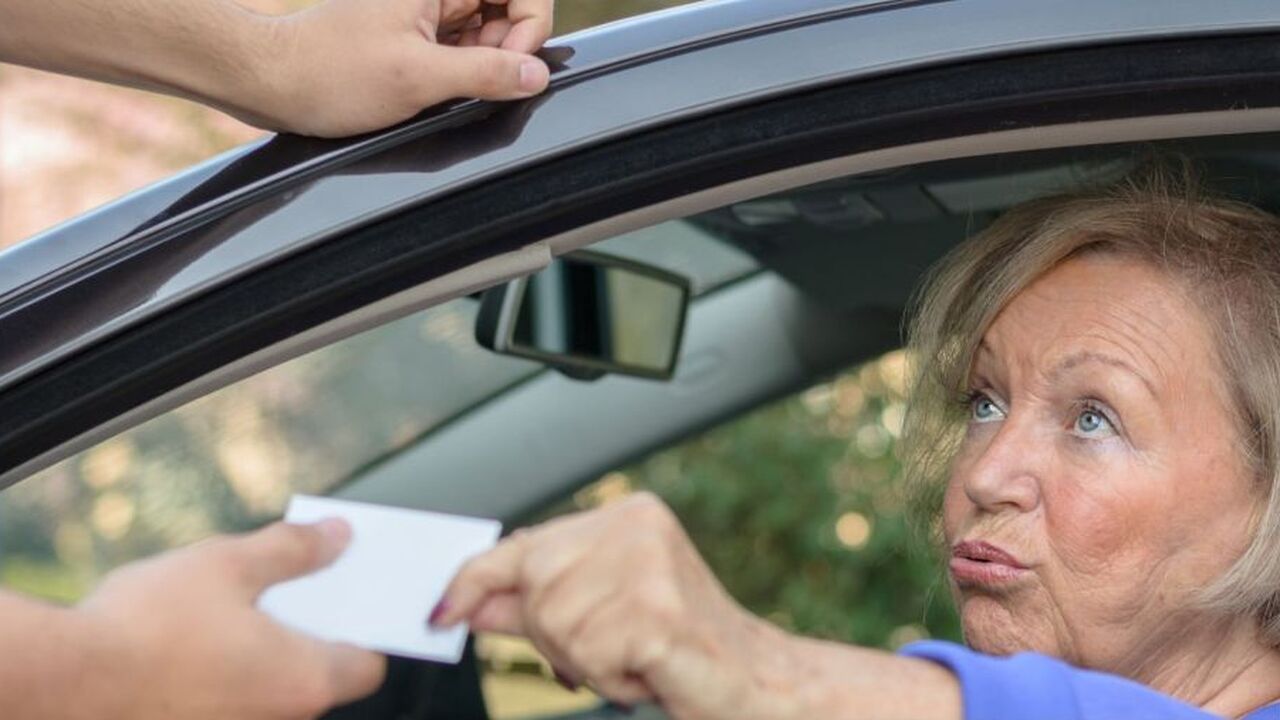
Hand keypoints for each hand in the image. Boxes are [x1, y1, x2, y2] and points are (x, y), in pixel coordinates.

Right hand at [75, 519, 385, 719]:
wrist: (64, 683)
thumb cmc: (149, 626)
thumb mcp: (230, 564)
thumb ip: (294, 550)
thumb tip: (338, 535)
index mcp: (305, 679)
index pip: (369, 662)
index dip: (369, 623)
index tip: (356, 589)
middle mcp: (280, 718)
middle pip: (323, 672)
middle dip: (316, 625)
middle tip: (300, 578)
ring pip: (275, 685)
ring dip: (271, 647)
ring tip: (243, 598)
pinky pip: (235, 696)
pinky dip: (233, 668)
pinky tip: (204, 633)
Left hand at [254, 0, 554, 136]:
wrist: (274, 82)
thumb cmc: (331, 73)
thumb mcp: (418, 77)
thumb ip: (485, 73)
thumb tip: (536, 75)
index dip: (528, 28)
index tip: (509, 67)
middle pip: (509, 9)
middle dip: (505, 49)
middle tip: (472, 82)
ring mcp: (428, 10)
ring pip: (489, 32)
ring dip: (482, 64)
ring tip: (443, 87)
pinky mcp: (419, 33)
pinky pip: (464, 48)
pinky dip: (463, 72)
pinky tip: (435, 89)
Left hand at [434, 493, 798, 719]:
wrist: (756, 685)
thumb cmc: (682, 651)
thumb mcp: (598, 618)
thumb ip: (537, 605)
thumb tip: (469, 602)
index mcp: (624, 516)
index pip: (525, 543)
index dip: (474, 580)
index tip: (440, 611)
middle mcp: (636, 526)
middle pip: (534, 589)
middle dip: (556, 636)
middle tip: (611, 650)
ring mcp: (648, 564)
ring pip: (557, 626)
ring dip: (588, 662)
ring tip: (637, 658)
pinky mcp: (657, 611)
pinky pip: (588, 655)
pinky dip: (612, 679)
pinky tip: (649, 670)